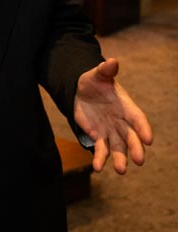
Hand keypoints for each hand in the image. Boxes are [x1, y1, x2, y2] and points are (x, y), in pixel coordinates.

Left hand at [74, 58, 152, 173]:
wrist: (82, 91)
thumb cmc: (94, 82)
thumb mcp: (97, 75)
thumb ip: (105, 70)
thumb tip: (111, 61)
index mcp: (126, 106)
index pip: (138, 118)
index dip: (143, 128)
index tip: (149, 139)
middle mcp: (122, 121)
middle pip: (131, 137)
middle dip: (135, 148)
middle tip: (139, 160)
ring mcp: (111, 130)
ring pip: (118, 147)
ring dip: (120, 159)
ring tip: (121, 171)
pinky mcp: (98, 136)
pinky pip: (101, 149)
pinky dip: (99, 158)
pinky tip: (97, 167)